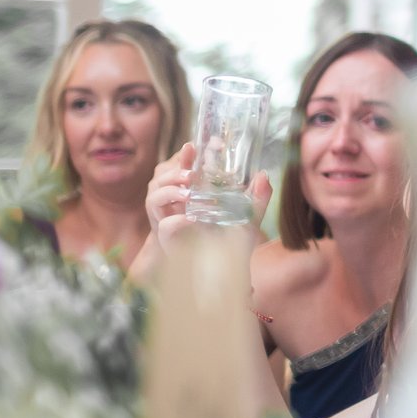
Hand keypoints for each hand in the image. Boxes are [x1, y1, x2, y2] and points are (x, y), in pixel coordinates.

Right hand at [142, 142, 274, 251]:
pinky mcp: (168, 240)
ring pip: (153, 196)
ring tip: (189, 193)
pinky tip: (191, 220)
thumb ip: (256, 198)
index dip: (185, 154)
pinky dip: (177, 221)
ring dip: (170, 190)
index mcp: (194, 192)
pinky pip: (164, 226)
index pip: (183, 166)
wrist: (222, 273)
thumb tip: (263, 174)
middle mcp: (178, 203)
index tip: (197, 144)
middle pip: (161, 175)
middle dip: (174, 169)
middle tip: (192, 173)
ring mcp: (170, 220)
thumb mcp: (248, 218)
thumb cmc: (232, 243)